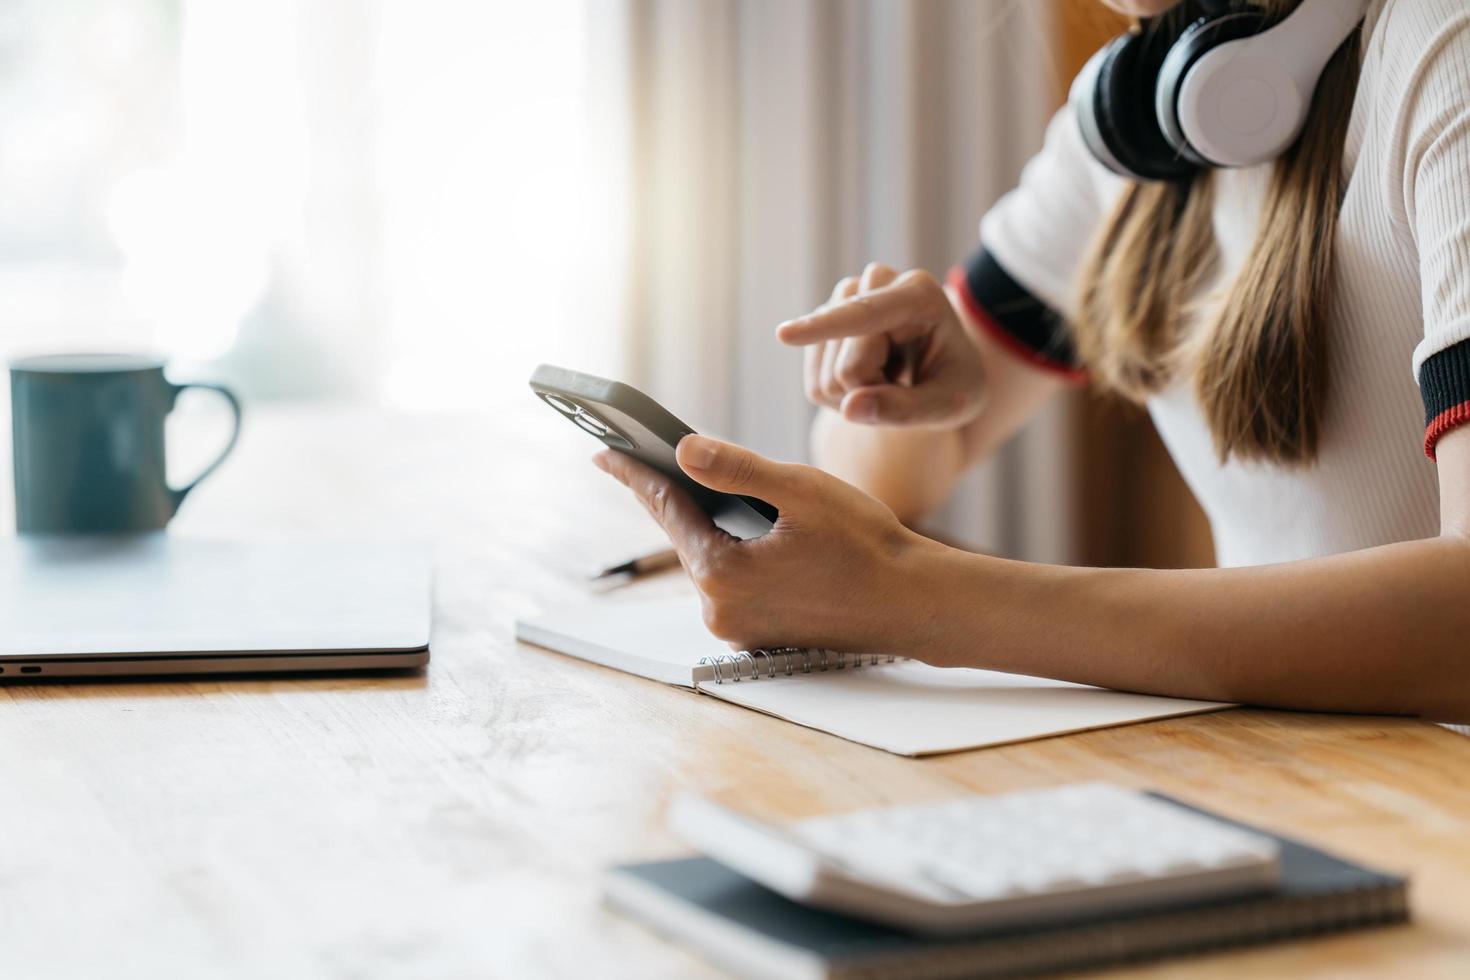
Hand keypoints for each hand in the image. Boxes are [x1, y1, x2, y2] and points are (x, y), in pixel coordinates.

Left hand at [592, 434, 936, 651]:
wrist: (915, 603)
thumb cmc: (867, 546)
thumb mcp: (800, 491)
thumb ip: (736, 470)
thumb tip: (683, 452)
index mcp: (722, 575)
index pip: (667, 511)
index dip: (636, 475)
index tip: (605, 454)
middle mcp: (721, 611)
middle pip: (686, 538)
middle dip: (671, 498)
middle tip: (642, 462)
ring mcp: (740, 628)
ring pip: (710, 560)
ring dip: (707, 526)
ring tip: (695, 486)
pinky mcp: (761, 633)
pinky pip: (733, 581)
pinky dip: (731, 551)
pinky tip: (739, 527)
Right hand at [779, 262, 986, 429]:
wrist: (942, 372)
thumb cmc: (955, 386)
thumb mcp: (951, 404)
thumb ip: (906, 409)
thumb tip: (850, 408)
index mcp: (920, 294)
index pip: (865, 316)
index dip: (825, 327)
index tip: (784, 335)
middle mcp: (878, 284)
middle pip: (847, 364)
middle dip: (874, 392)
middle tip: (908, 386)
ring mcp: (846, 300)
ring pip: (826, 374)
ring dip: (857, 394)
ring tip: (892, 379)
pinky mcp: (823, 324)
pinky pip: (815, 382)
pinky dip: (841, 396)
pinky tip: (869, 379)